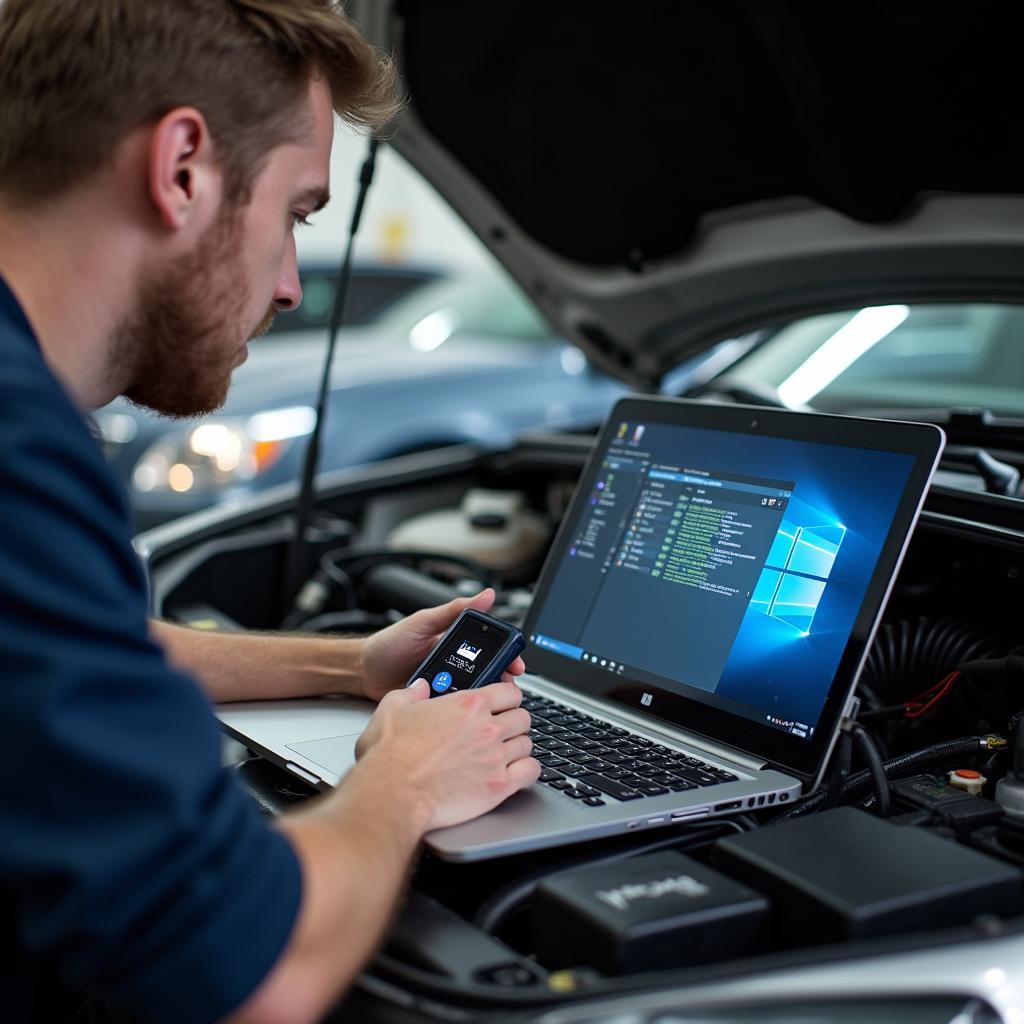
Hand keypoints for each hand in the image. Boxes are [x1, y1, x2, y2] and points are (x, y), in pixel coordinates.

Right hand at [354, 679, 538, 830]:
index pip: (511, 691)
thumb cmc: (390, 755)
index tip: (503, 704)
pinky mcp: (499, 786)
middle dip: (514, 722)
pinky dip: (527, 771)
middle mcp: (487, 728)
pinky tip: (516, 772)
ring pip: (527, 744)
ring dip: (518, 747)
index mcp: (468, 704)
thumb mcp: (392, 709)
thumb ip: (411, 693)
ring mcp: (496, 757)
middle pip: (523, 718)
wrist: (393, 794)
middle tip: (504, 730)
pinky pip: (531, 771)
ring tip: (506, 753)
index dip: (508, 697)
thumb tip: (421, 687)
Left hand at [359, 588, 525, 702]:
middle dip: (500, 678)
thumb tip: (485, 594)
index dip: (507, 656)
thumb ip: (453, 610)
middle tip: (506, 684)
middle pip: (488, 673)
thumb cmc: (389, 643)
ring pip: (474, 692)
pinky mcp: (436, 702)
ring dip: (481, 695)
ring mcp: (446, 684)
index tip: (515, 663)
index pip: (491, 648)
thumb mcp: (422, 622)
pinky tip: (463, 710)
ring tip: (484, 697)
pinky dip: (461, 709)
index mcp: (456, 642)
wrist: (362, 671)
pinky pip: (454, 707)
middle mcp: (455, 664)